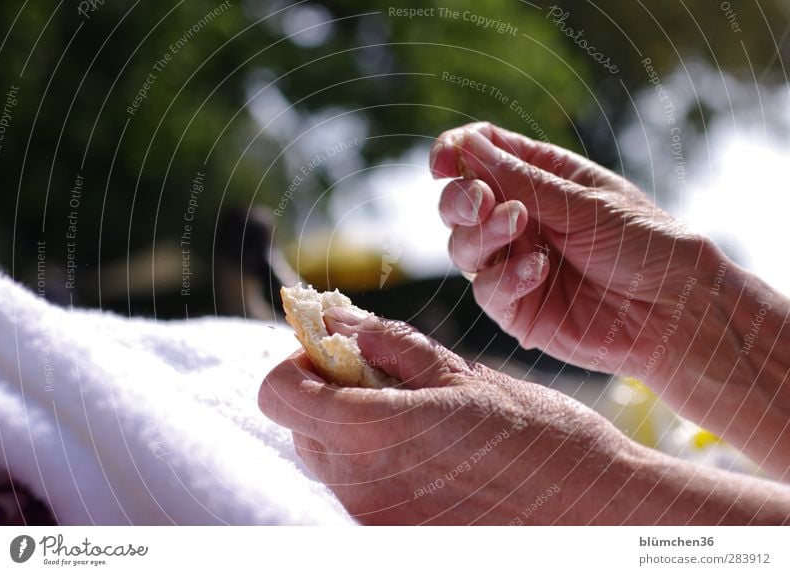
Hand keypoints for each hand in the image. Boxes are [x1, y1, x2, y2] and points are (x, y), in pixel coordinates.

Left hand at [260, 307, 652, 524]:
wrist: (592, 509)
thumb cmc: (537, 435)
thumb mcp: (462, 373)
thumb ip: (388, 344)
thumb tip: (335, 317)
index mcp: (372, 434)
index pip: (276, 393)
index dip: (298, 362)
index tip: (335, 350)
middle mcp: (359, 487)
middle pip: (300, 425)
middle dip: (327, 392)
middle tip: (384, 377)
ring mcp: (374, 519)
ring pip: (326, 458)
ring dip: (351, 427)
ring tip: (416, 415)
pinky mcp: (392, 536)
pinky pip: (356, 490)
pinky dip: (372, 461)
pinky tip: (425, 451)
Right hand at [430, 122, 789, 478]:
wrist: (677, 312)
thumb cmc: (645, 245)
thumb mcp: (585, 203)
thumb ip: (522, 181)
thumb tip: (467, 146)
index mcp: (540, 179)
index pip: (481, 155)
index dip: (455, 152)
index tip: (443, 160)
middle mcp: (520, 220)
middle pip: (459, 202)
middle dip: (459, 198)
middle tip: (481, 199)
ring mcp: (514, 264)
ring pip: (462, 246)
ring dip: (481, 234)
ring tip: (518, 224)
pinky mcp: (517, 308)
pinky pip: (486, 290)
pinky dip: (505, 277)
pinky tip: (538, 269)